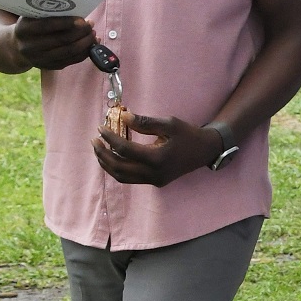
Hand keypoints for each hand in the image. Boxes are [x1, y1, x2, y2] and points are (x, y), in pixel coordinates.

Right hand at [12, 14, 94, 69]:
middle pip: (61, 40)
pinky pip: (71, 60)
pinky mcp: (50, 67)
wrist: (18, 47)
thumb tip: (76, 9)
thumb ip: (48, 12)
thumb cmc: (31, 25)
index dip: (66, 22)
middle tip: (90, 24)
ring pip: (69, 52)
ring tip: (93, 33)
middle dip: (80, 32)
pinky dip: (85, 52)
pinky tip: (92, 43)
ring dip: (85, 42)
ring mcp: (40, 60)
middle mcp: (30, 47)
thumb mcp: (31, 16)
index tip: (81, 19)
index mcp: (24, 30)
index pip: (47, 26)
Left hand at [92, 114, 223, 187]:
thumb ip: (145, 122)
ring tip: (99, 150)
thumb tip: (122, 117)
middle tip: (95, 140)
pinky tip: (112, 157)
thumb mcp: (169, 123)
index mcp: (157, 158)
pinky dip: (118, 169)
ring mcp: (154, 180)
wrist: (204, 151)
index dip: (110, 138)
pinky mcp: (155, 182)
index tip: (100, 128)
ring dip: (107, 164)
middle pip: (119, 167)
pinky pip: (130, 178)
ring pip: (122, 176)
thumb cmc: (187, 134)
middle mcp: (154, 173)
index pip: (125, 150)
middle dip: (103, 154)